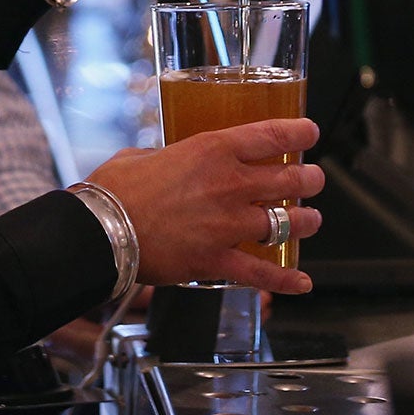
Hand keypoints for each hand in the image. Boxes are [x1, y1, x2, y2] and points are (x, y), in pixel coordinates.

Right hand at [88, 118, 323, 292]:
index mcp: (212, 150)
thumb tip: (165, 160)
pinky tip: (302, 282)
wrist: (100, 230)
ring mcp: (227, 224)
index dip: (298, 132)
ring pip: (284, 222)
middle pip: (288, 179)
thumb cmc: (114, 190)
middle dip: (308, 179)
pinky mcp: (217, 259)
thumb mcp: (143, 155)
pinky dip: (285, 279)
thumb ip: (165, 157)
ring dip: (304, 222)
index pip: (270, 135)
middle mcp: (228, 184)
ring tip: (312, 221)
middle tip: (313, 180)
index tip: (311, 132)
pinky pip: (261, 272)